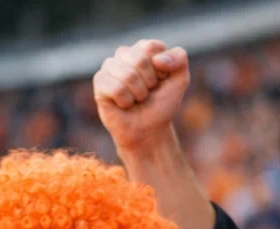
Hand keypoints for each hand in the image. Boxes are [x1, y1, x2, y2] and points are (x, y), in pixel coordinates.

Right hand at [94, 40, 190, 154]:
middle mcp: (124, 54)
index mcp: (143, 49)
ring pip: (128, 75)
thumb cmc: (162, 103)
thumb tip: (157, 59)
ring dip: (139, 94)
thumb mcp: (180, 79)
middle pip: (139, 59)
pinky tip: (125, 104)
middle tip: (148, 92)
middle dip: (150, 82)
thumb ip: (179, 58)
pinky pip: (116, 88)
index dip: (161, 69)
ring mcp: (109, 66)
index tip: (161, 80)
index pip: (152, 47)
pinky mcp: (100, 82)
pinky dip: (126, 101)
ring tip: (137, 99)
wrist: (149, 130)